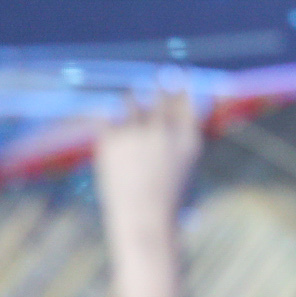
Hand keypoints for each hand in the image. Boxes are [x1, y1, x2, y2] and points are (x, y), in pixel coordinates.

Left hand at [92, 87, 203, 241]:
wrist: (143, 222)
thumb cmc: (168, 200)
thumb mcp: (187, 166)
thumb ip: (182, 137)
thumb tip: (176, 114)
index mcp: (188, 137)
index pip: (185, 98)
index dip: (181, 84)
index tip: (177, 74)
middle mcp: (163, 130)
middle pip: (160, 92)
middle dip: (159, 80)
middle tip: (157, 74)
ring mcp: (136, 133)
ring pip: (130, 100)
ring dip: (131, 99)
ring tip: (130, 99)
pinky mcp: (111, 140)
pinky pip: (107, 118)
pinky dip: (109, 118)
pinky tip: (108, 117)